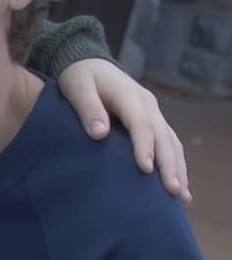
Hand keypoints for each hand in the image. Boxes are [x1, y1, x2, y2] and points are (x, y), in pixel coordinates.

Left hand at [55, 59, 189, 200]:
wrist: (89, 63)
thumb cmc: (80, 77)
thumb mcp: (77, 88)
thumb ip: (88, 109)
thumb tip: (99, 134)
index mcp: (129, 96)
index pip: (140, 124)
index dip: (144, 146)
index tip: (145, 169)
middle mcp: (147, 105)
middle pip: (163, 137)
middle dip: (169, 164)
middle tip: (173, 191)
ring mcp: (152, 114)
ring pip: (171, 143)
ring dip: (177, 168)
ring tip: (181, 196)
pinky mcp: (151, 122)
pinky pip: (168, 144)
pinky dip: (175, 164)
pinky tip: (179, 185)